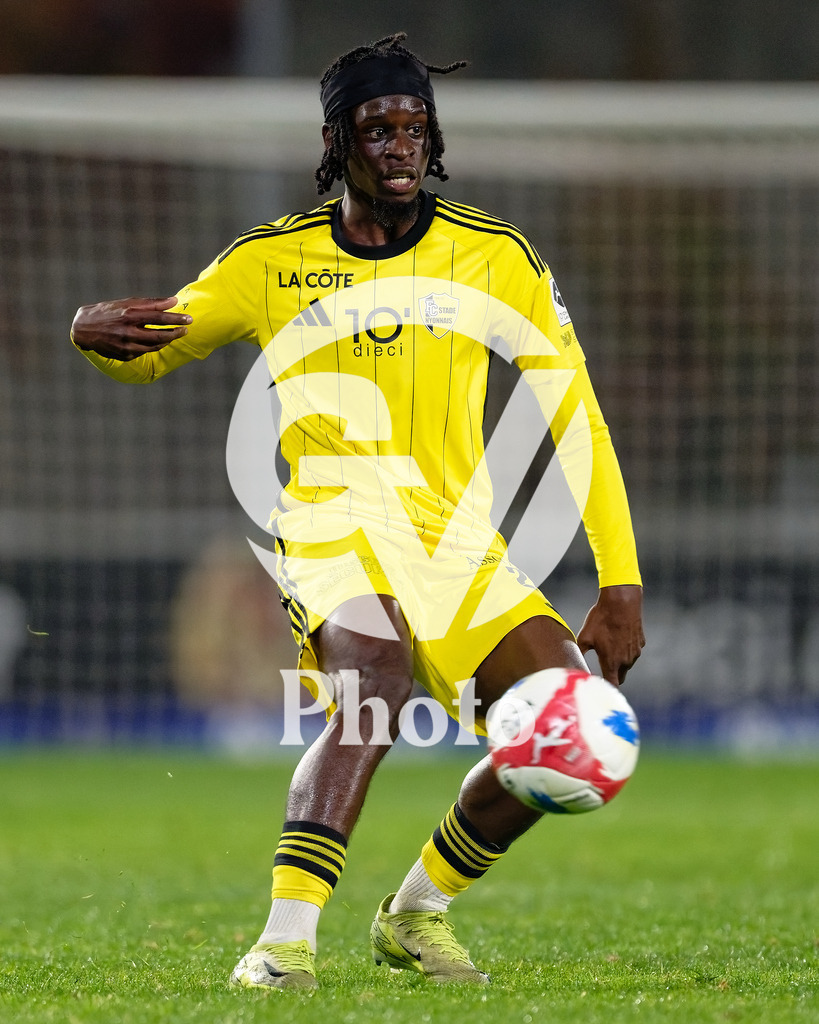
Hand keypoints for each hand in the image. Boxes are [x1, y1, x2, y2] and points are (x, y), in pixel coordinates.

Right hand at [71, 296, 191, 360]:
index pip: (158, 317)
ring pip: (154, 346)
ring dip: (167, 341)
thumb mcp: (127, 303)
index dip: (176, 319)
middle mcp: (127, 332)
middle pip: (159, 335)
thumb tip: (173, 301)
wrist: (83, 329)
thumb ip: (151, 303)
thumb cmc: (108, 312)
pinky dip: (153, 347)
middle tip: (186, 330)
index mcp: (129, 315)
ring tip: (174, 335)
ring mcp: (125, 346)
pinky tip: (159, 342)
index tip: (189, 319)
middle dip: (176, 333)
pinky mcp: (124, 356)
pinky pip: (144, 352)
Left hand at [577, 584, 644, 686]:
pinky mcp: (640, 643)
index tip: (599, 688)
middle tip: (601, 671)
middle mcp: (626, 661)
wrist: (622, 602)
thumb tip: (572, 664)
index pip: (611, 685)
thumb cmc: (601, 619)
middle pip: (620, 677)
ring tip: (608, 650)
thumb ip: (580, 653)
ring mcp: (635, 652)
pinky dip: (626, 650)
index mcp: (612, 663)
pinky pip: (632, 652)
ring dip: (619, 663)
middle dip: (612, 676)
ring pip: (627, 665)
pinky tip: (617, 639)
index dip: (605, 688)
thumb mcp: (585, 637)